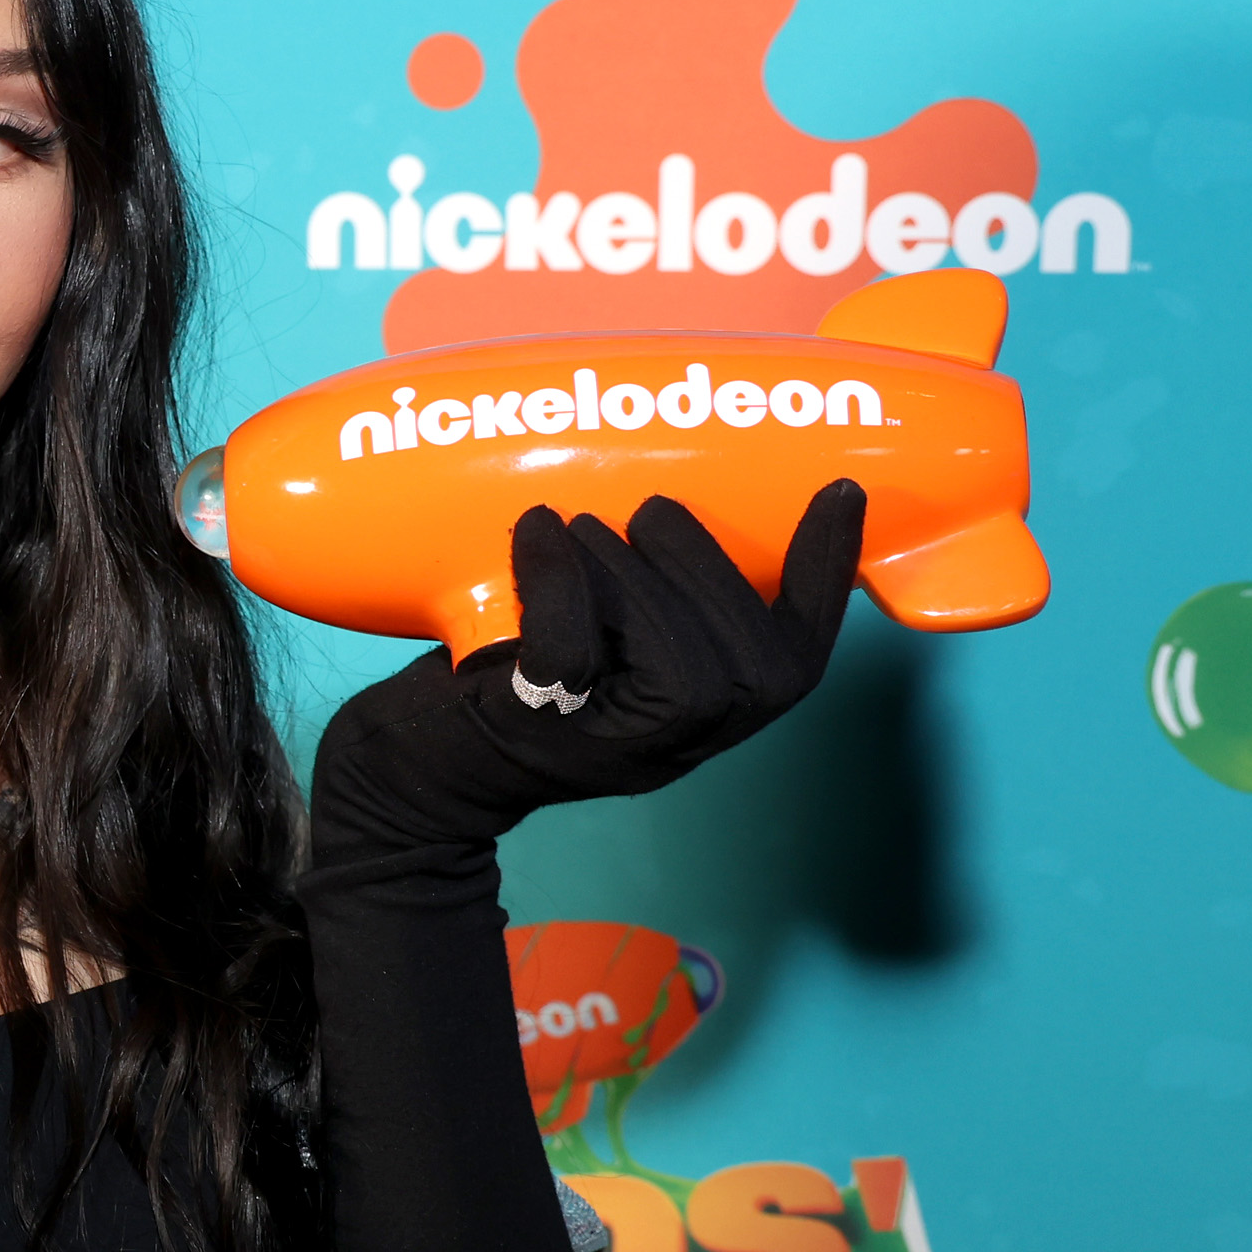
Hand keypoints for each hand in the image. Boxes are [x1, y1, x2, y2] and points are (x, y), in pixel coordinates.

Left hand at [308, 482, 865, 860]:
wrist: (412, 766)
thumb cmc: (508, 678)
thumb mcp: (603, 645)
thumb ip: (655, 597)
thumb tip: (678, 485)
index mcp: (704, 720)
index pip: (800, 661)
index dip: (828, 579)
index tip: (839, 491)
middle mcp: (672, 746)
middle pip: (751, 664)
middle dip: (706, 564)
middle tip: (647, 512)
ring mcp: (605, 748)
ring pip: (673, 660)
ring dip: (627, 568)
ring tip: (582, 527)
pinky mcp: (533, 731)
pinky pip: (568, 652)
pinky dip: (556, 579)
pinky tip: (535, 529)